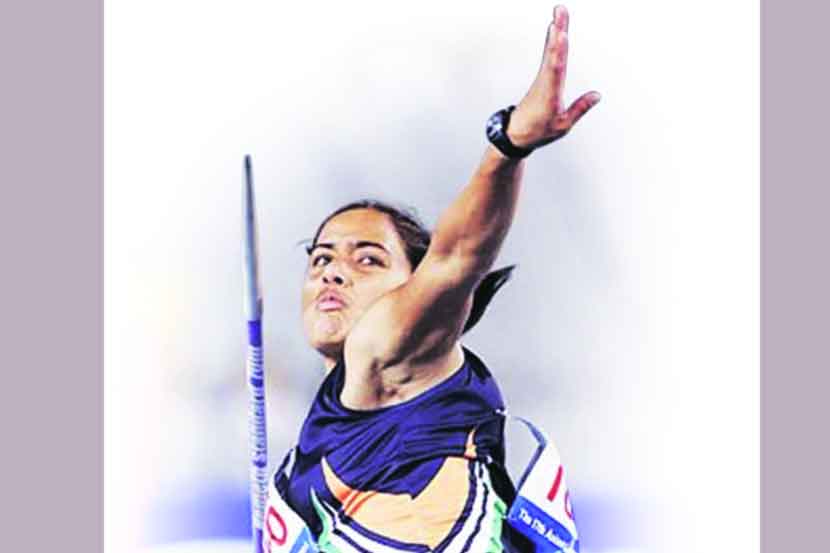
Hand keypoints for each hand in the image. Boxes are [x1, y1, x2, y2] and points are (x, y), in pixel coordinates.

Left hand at [508, 5, 600, 148]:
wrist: (516, 133)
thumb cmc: (537, 131)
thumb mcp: (563, 125)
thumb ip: (579, 108)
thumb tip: (596, 95)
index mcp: (550, 92)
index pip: (555, 67)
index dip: (558, 50)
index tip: (561, 34)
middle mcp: (545, 80)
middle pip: (552, 51)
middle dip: (558, 29)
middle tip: (560, 10)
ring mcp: (543, 76)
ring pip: (550, 50)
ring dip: (555, 30)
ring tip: (559, 13)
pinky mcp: (542, 77)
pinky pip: (548, 55)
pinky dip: (552, 41)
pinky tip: (554, 30)